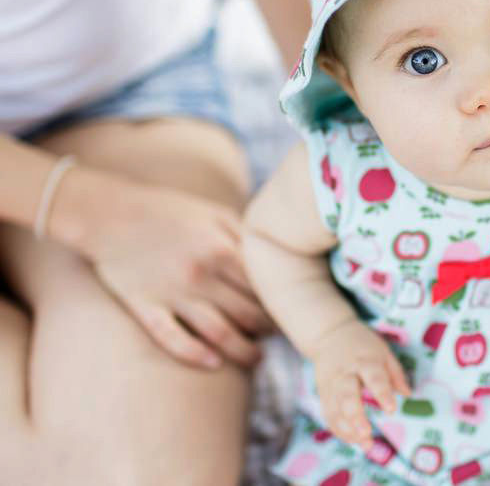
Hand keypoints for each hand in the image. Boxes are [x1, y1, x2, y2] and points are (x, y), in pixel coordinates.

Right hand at [59, 169, 274, 368]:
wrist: (109, 214)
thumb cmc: (170, 212)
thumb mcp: (215, 213)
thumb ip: (245, 237)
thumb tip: (276, 258)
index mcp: (222, 249)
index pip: (265, 287)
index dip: (282, 303)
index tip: (292, 311)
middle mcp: (201, 274)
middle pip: (248, 314)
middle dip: (269, 330)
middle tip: (279, 338)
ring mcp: (172, 293)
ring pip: (219, 333)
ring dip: (243, 351)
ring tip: (258, 359)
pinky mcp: (145, 307)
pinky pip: (172, 339)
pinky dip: (195, 355)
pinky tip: (215, 365)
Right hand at [311, 319, 411, 450]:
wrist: (330, 334)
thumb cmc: (362, 345)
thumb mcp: (383, 351)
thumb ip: (395, 373)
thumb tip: (408, 394)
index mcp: (364, 359)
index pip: (373, 377)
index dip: (382, 394)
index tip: (391, 410)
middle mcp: (345, 373)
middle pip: (347, 395)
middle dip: (355, 416)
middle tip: (367, 434)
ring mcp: (331, 384)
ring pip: (335, 409)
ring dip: (347, 429)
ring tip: (364, 443)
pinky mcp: (323, 393)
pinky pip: (328, 414)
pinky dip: (338, 429)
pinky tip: (352, 440)